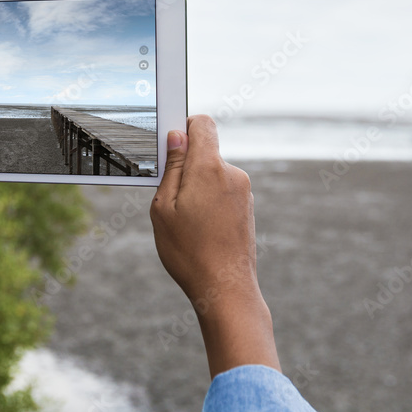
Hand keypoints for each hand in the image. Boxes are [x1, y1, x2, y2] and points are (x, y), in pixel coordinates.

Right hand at [150, 115, 278, 376]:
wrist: (225, 288)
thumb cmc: (189, 252)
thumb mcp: (164, 208)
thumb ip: (172, 167)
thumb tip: (176, 137)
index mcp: (208, 168)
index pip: (202, 123)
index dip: (184, 127)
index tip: (170, 146)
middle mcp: (231, 174)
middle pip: (205, 151)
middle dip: (186, 167)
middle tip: (170, 198)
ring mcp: (243, 191)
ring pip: (212, 174)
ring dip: (197, 188)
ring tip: (186, 222)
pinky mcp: (247, 207)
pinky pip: (222, 192)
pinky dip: (209, 203)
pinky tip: (201, 230)